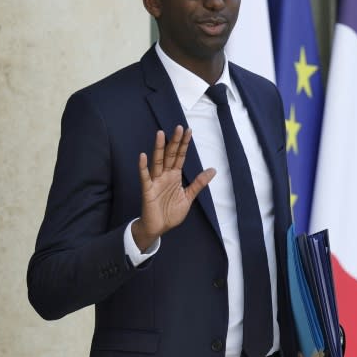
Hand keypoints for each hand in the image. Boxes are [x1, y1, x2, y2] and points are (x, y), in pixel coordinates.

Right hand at [132, 126, 215, 250]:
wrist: (158, 228)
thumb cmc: (170, 212)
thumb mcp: (188, 196)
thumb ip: (199, 183)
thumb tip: (213, 170)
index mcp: (175, 176)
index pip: (180, 156)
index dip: (184, 144)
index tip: (189, 131)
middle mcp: (165, 175)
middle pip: (170, 155)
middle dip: (175, 142)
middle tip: (179, 127)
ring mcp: (155, 181)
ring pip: (157, 161)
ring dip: (158, 148)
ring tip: (160, 134)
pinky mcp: (148, 190)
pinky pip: (145, 177)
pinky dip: (143, 167)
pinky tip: (143, 156)